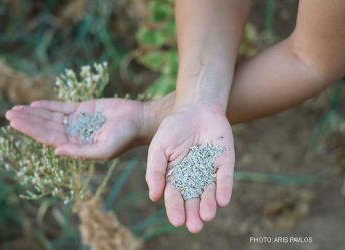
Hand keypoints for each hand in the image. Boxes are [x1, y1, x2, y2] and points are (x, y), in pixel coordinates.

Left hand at [5, 98, 145, 159]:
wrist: (138, 120)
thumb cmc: (124, 138)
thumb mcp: (104, 150)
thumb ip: (81, 153)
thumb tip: (56, 151)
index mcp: (77, 146)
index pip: (49, 138)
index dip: (31, 130)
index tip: (15, 123)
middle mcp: (75, 134)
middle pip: (46, 127)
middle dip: (28, 121)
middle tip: (8, 114)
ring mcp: (78, 121)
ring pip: (51, 116)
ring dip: (34, 113)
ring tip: (16, 109)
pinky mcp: (84, 108)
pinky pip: (62, 107)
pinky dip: (49, 105)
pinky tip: (35, 104)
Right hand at [146, 103, 234, 232]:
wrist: (195, 108)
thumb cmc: (173, 128)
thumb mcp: (158, 148)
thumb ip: (154, 171)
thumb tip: (154, 197)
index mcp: (175, 177)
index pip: (175, 196)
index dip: (175, 208)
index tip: (177, 220)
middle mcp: (193, 178)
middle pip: (193, 199)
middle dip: (193, 213)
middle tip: (194, 227)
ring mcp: (209, 171)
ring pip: (209, 192)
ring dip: (208, 205)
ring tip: (207, 216)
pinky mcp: (224, 162)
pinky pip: (224, 177)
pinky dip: (223, 189)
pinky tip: (221, 201)